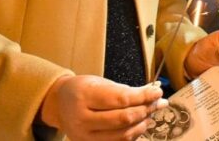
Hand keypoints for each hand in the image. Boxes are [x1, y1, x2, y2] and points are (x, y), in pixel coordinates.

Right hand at [39, 75, 165, 140]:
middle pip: (123, 119)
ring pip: (122, 135)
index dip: (143, 97)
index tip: (158, 92)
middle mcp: (82, 118)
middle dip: (145, 110)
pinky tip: (140, 125)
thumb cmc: (82, 89)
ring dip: (142, 124)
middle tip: (159, 103)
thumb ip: (123, 90)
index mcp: (84, 95)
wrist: (59, 104)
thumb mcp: (99, 82)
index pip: (121, 99)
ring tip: (151, 114)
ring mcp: (84, 136)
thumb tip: (151, 95)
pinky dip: (132, 135)